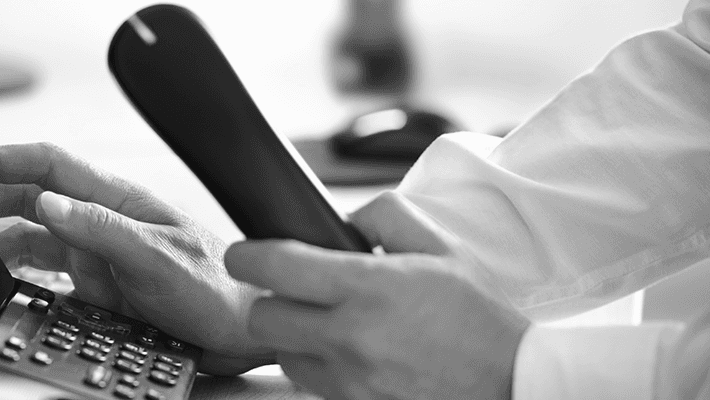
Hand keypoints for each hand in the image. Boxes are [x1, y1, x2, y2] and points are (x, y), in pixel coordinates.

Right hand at [0, 143, 271, 373]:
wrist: (241, 333)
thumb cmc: (216, 288)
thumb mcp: (157, 256)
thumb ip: (100, 229)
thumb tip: (47, 202)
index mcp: (118, 200)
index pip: (49, 164)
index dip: (1, 159)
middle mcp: (103, 223)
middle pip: (31, 195)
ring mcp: (98, 255)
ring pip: (33, 234)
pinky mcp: (98, 288)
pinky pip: (46, 274)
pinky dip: (17, 272)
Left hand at [226, 193, 529, 398]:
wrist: (512, 382)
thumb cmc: (477, 317)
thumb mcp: (440, 248)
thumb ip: (386, 217)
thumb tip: (344, 220)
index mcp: (369, 287)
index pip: (274, 266)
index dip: (246, 256)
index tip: (243, 255)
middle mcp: (351, 336)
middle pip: (261, 317)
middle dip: (268, 300)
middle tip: (291, 293)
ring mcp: (350, 379)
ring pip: (281, 355)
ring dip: (292, 337)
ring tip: (325, 326)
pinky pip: (310, 384)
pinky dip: (317, 367)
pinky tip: (347, 355)